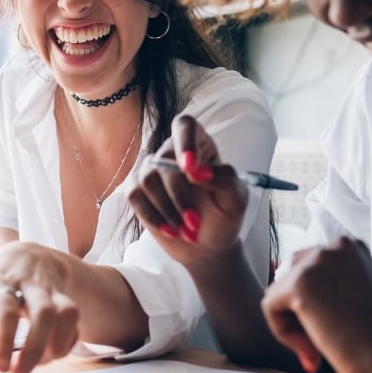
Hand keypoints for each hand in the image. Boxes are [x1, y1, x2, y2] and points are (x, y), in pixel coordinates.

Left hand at [0, 242, 79, 372]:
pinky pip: (75, 321)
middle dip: (34, 350)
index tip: (0, 368)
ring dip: (55, 346)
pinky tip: (52, 353)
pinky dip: (67, 342)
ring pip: (66, 314)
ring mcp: (52, 290)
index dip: (4, 339)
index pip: (5, 309)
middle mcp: (30, 284)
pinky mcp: (68, 297)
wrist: (29, 253)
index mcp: (1, 281)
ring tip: (38, 364)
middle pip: (43, 313)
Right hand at [128, 114, 250, 268]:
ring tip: (187, 231)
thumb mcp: (236, 199)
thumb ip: (224, 179)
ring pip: (148, 179)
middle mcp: (173, 153)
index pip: (185, 126)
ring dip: (168, 210)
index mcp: (200, 145)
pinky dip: (153, 216)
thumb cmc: (224, 216)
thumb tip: (196, 171)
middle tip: (195, 223)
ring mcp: (152, 171)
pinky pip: (135, 195)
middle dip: (179, 196)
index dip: (185, 141)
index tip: (189, 168)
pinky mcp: (138, 191)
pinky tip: (170, 230)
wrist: (207, 246)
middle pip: (165, 160)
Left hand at [261, 237, 371, 372]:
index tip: (334, 325)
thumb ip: (322, 282)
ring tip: (317, 345)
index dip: (312, 302)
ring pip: (277, 293)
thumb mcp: (348, 293)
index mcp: (350, 246)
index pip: (305, 267)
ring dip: (292, 323)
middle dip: (298, 310)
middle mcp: (335, 245)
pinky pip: (269, 307)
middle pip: (288, 276)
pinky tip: (310, 347)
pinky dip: (283, 332)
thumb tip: (274, 281)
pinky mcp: (299, 282)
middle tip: (323, 338)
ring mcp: (317, 260)